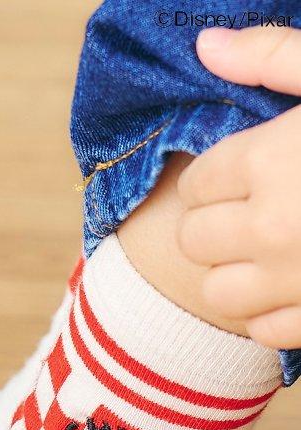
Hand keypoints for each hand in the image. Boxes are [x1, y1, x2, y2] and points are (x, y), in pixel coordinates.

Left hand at [177, 26, 300, 347]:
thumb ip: (273, 58)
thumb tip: (207, 45)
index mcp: (272, 161)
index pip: (197, 186)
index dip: (210, 180)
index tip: (231, 176)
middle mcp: (273, 228)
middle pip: (193, 242)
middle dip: (211, 225)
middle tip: (242, 213)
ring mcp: (298, 281)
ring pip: (218, 294)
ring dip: (232, 274)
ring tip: (261, 253)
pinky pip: (264, 331)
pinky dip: (270, 313)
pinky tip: (292, 286)